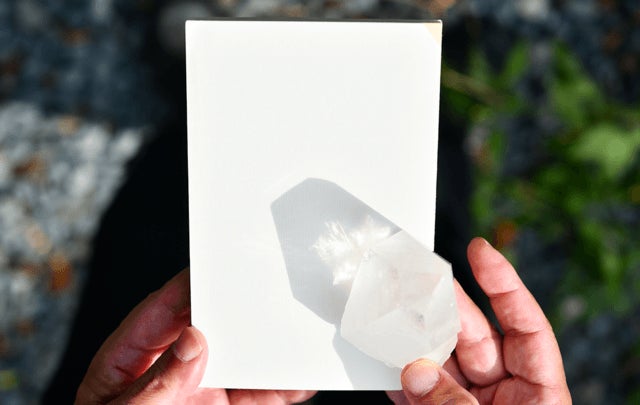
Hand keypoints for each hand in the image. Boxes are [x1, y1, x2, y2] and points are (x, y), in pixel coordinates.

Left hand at [75, 269, 315, 403]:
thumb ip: (154, 384)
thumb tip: (192, 342)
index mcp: (131, 358)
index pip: (161, 310)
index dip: (188, 286)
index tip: (215, 270)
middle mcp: (171, 367)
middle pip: (210, 326)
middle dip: (238, 309)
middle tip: (266, 291)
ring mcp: (202, 388)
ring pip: (241, 359)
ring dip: (270, 348)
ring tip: (296, 333)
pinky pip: (259, 395)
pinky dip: (284, 387)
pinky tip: (302, 379)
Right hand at [388, 237, 571, 404]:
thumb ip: (455, 404)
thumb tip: (416, 372)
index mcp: (538, 393)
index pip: (526, 325)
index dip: (504, 284)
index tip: (480, 250)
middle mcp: (506, 394)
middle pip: (474, 337)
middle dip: (445, 308)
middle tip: (417, 280)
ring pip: (442, 362)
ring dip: (416, 345)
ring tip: (394, 323)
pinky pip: (420, 394)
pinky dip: (402, 382)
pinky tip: (389, 369)